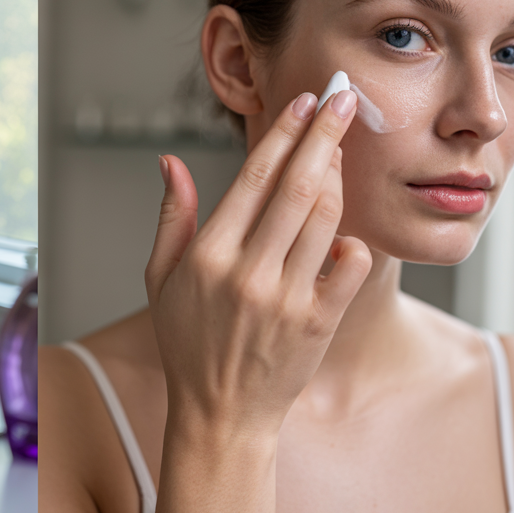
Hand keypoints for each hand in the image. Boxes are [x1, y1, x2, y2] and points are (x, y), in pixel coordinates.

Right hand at [144, 90, 372, 437]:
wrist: (221, 414)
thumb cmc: (188, 342)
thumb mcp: (161, 278)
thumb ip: (171, 215)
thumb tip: (169, 161)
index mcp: (209, 255)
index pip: (253, 178)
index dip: (282, 133)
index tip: (303, 101)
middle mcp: (249, 272)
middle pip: (297, 186)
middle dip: (324, 135)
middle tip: (342, 99)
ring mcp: (288, 298)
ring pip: (326, 217)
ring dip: (339, 176)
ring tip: (341, 150)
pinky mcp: (319, 321)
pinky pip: (351, 264)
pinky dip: (352, 239)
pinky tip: (341, 230)